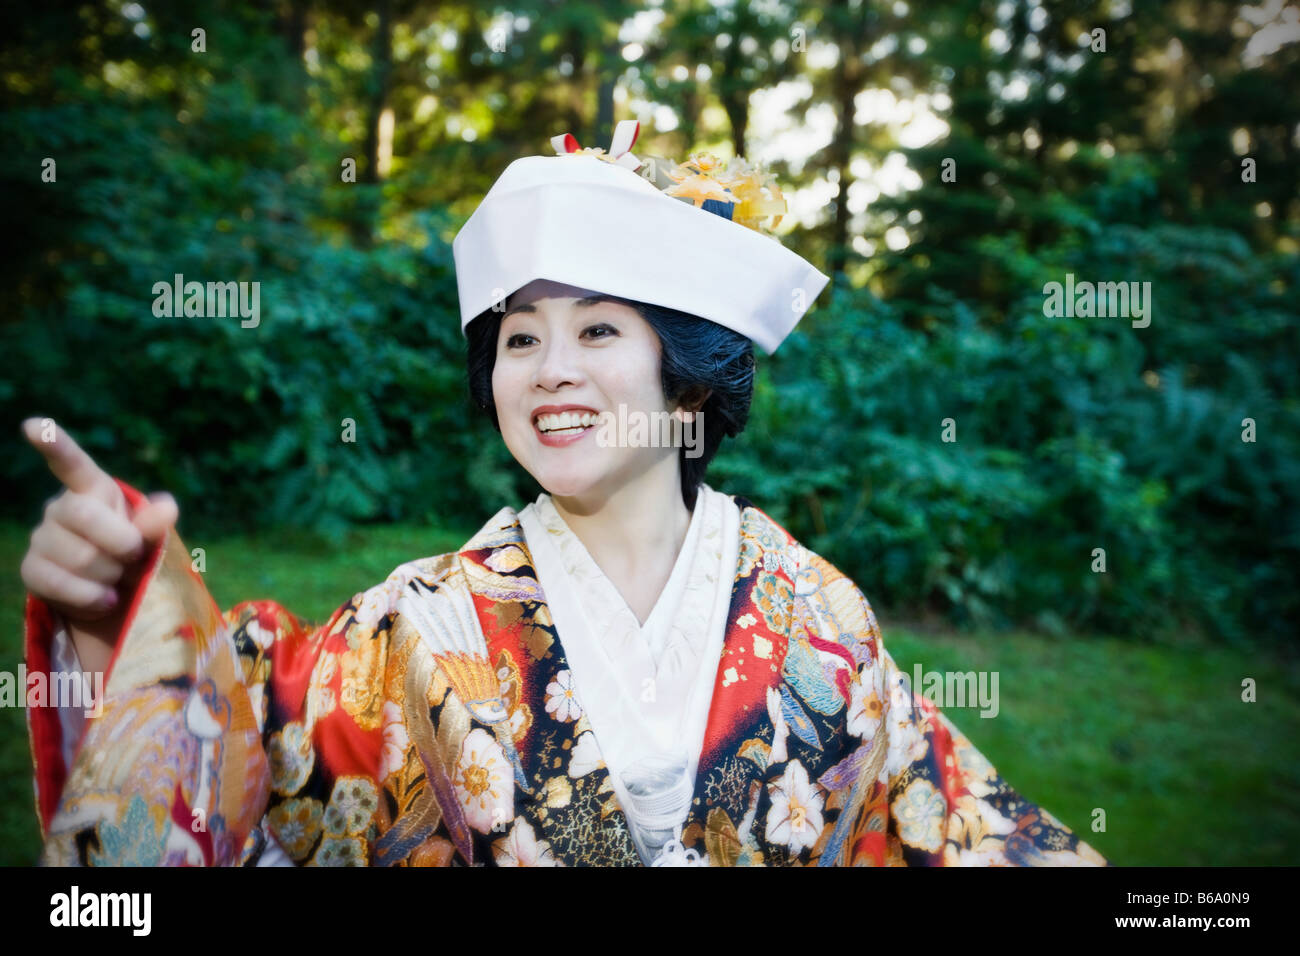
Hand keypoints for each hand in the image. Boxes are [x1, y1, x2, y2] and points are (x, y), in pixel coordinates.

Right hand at [19, 417, 178, 627]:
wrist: (112, 592)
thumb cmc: (132, 554)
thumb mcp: (149, 538)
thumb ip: (155, 523)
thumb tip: (169, 506)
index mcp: (92, 490)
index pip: (72, 463)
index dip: (54, 444)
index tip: (33, 426)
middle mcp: (60, 508)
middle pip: (85, 516)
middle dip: (121, 543)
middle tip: (133, 557)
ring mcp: (42, 538)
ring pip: (79, 556)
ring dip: (110, 575)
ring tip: (115, 578)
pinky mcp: (32, 570)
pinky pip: (61, 584)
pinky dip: (92, 597)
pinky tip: (103, 598)